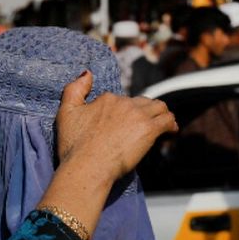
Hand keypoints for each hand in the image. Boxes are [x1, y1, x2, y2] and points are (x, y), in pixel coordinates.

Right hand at [54, 70, 176, 185]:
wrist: (86, 166)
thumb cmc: (74, 146)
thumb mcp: (66, 113)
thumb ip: (74, 90)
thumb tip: (88, 73)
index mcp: (106, 99)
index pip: (122, 100)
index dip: (126, 111)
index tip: (127, 122)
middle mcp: (123, 103)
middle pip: (142, 102)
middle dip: (146, 111)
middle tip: (149, 123)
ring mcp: (138, 115)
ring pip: (158, 108)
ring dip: (162, 114)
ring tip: (165, 123)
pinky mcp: (149, 130)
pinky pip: (167, 121)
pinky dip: (171, 124)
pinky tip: (172, 130)